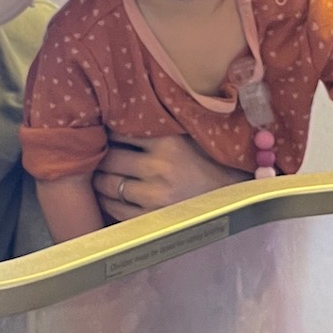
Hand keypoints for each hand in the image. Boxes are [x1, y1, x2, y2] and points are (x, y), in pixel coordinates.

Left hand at [93, 135, 247, 223]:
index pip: (121, 131)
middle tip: (96, 154)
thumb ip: (160, 128)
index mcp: (169, 143)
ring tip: (101, 175)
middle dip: (99, 156)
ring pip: (108, 185)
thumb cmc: (211, 166)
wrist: (235, 202)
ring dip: (99, 180)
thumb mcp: (189, 139)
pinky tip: (110, 196)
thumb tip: (122, 113)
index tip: (102, 131)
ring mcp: (154, 196)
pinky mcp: (151, 220)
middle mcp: (159, 168)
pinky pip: (115, 209)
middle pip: (109, 158)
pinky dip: (107, 202)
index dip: (108, 131)